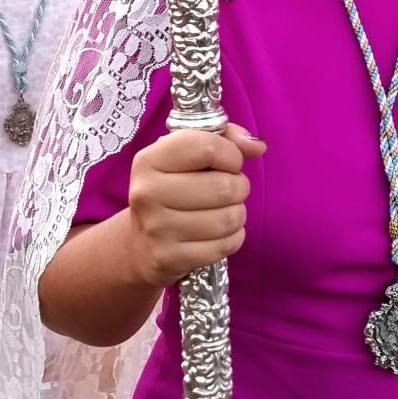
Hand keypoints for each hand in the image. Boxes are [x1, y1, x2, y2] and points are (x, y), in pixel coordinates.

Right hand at [127, 123, 265, 287]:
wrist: (139, 244)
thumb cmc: (172, 190)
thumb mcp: (187, 156)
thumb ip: (225, 139)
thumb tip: (258, 146)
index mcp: (149, 160)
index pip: (207, 148)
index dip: (231, 155)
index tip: (229, 163)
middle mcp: (147, 193)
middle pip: (224, 186)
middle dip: (239, 187)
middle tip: (231, 189)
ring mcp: (157, 229)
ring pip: (229, 218)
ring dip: (238, 213)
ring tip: (224, 211)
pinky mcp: (169, 259)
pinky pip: (226, 245)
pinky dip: (233, 237)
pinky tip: (218, 233)